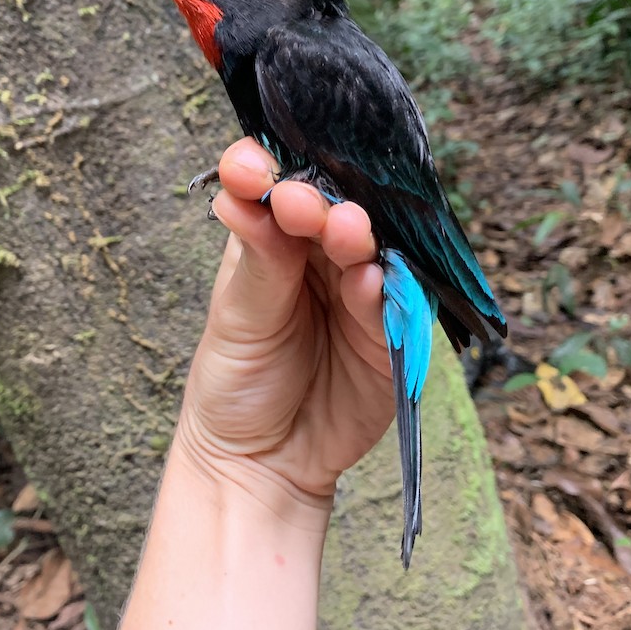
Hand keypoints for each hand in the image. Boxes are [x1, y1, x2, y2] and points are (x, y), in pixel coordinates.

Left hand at [176, 137, 395, 501]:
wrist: (262, 462)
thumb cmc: (236, 381)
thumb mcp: (237, 319)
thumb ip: (256, 261)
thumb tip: (237, 195)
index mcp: (274, 239)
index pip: (276, 187)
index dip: (267, 170)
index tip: (248, 167)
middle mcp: (320, 256)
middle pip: (330, 209)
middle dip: (319, 201)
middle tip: (303, 202)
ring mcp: (359, 290)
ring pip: (368, 247)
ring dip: (357, 236)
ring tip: (346, 230)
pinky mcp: (390, 331)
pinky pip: (394, 301)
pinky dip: (384, 288)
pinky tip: (371, 279)